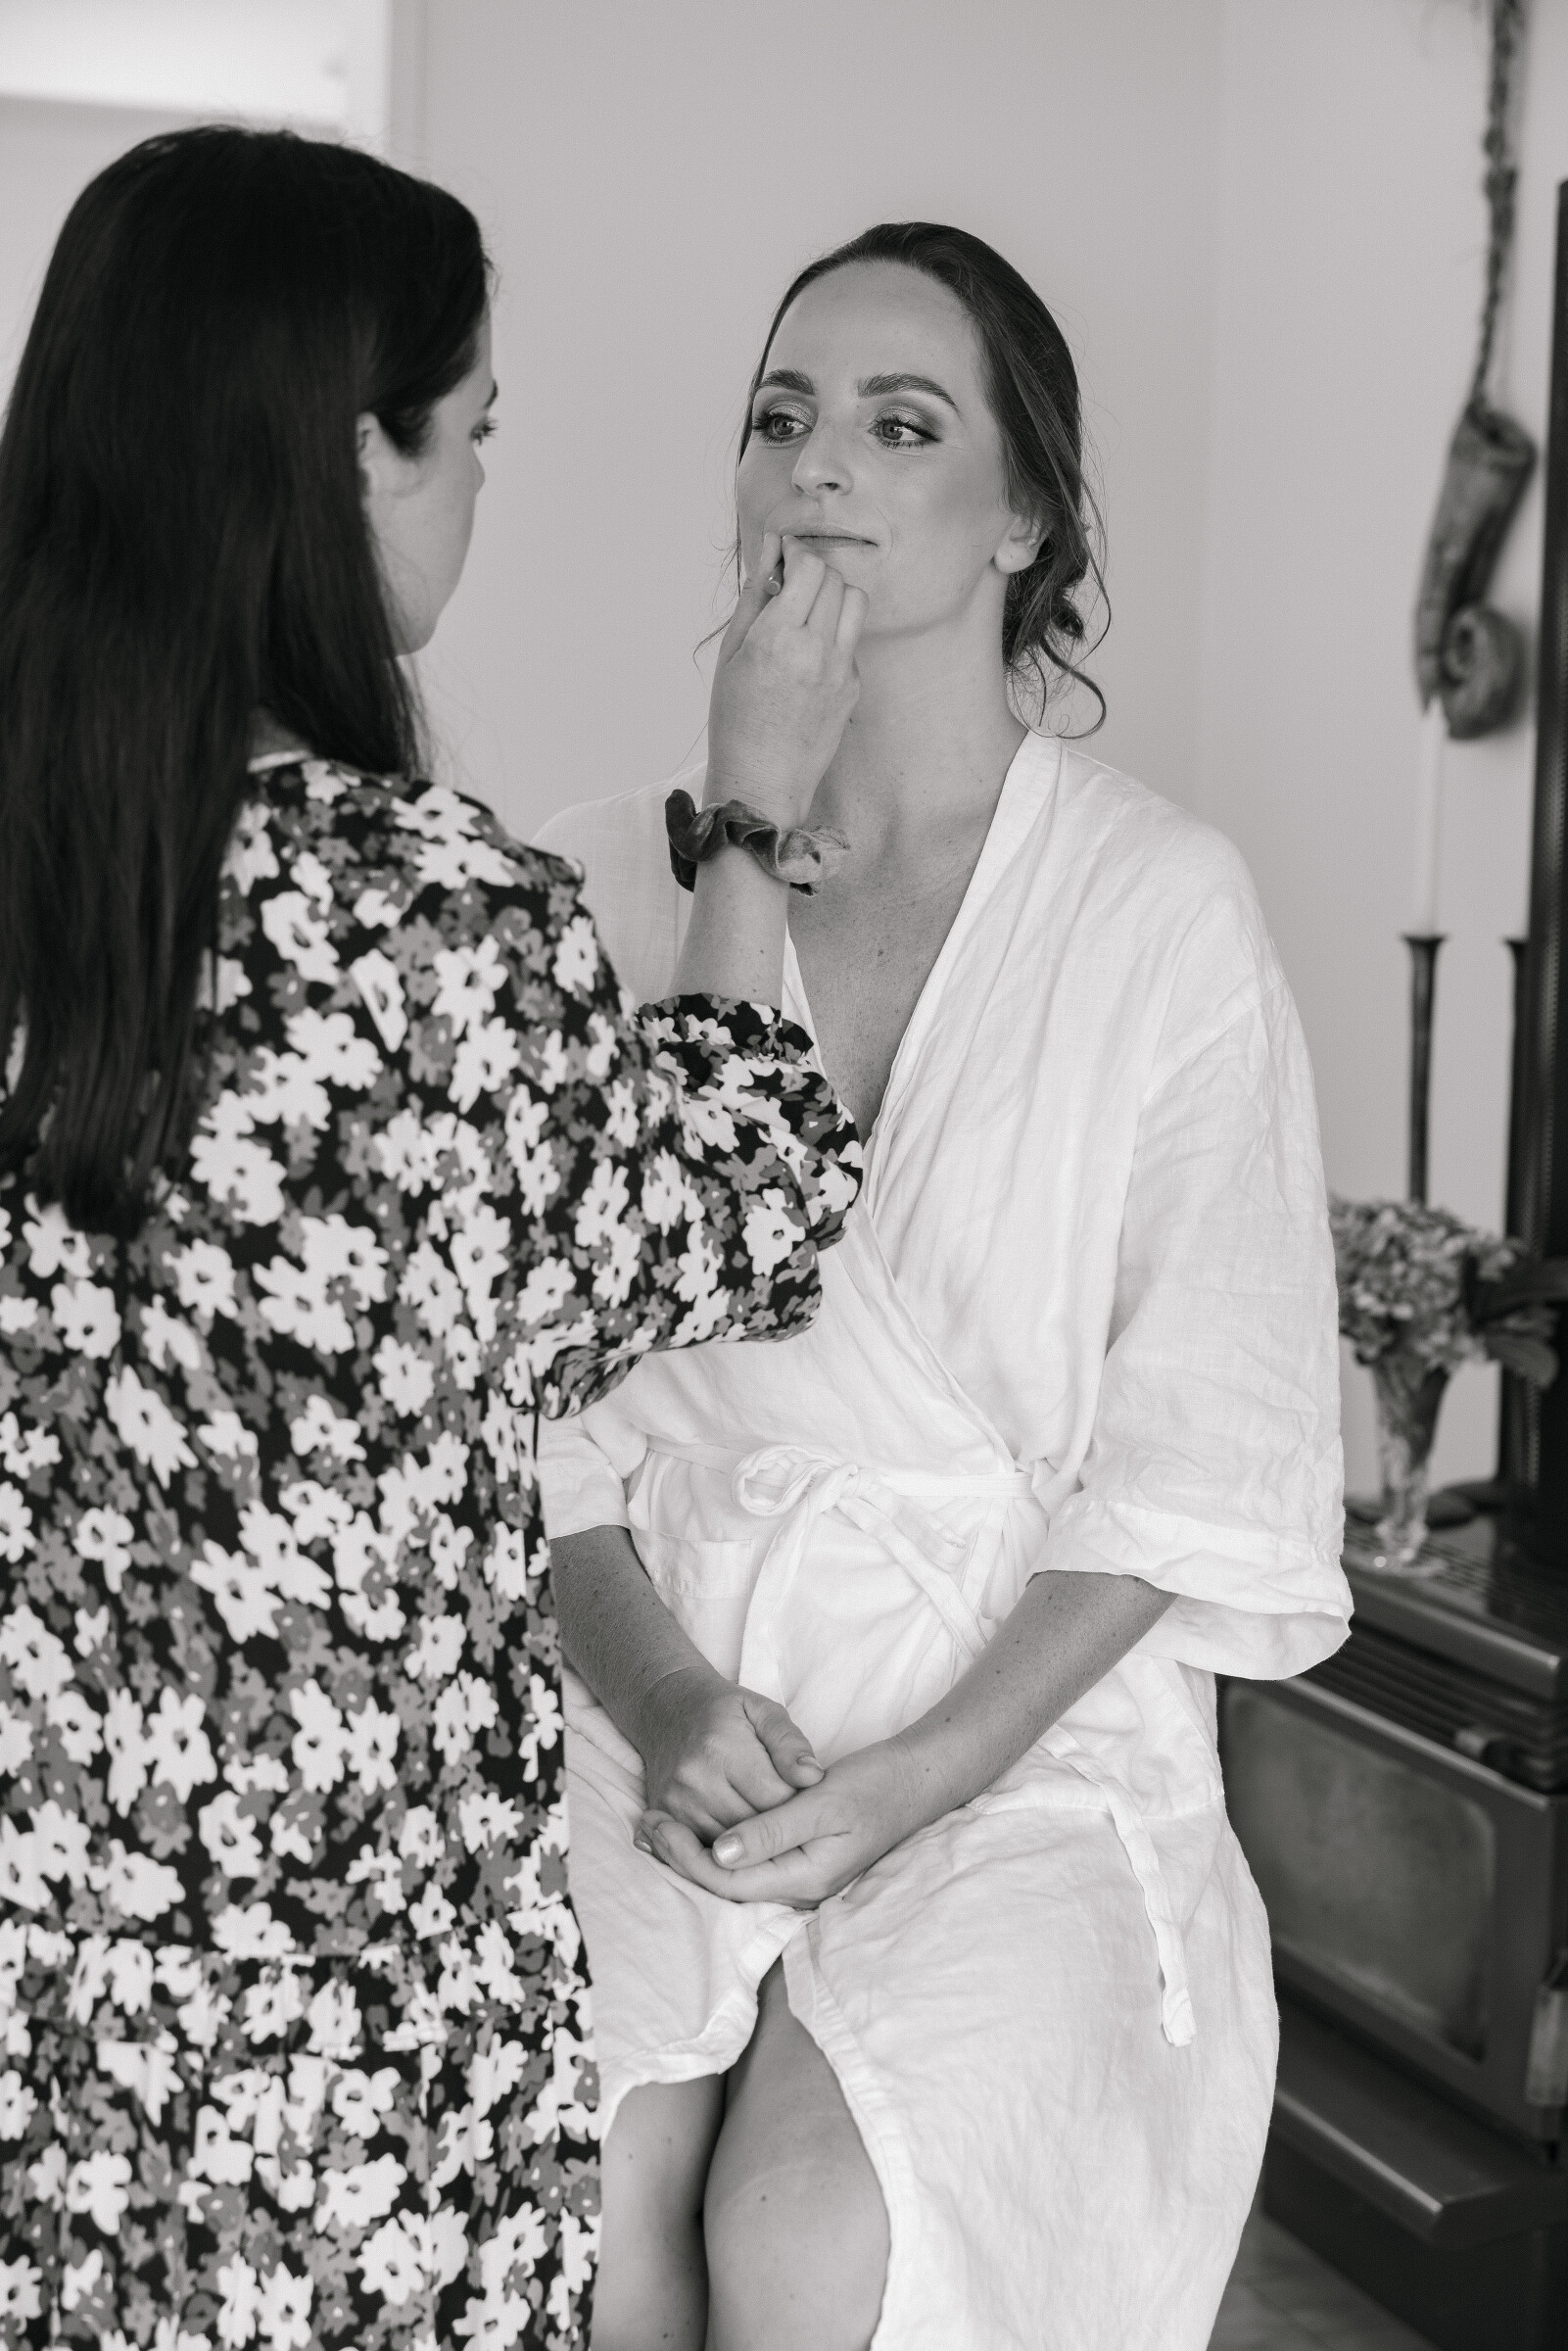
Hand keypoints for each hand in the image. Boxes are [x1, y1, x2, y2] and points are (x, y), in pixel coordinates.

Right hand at [633, 1664, 823, 1841]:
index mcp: (722, 1748)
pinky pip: (709, 1849)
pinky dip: (730, 1846)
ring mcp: (677, 1803)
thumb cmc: (722, 1710)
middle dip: (780, 1826)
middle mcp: (695, 1780)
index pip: (777, 1798)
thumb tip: (813, 1778)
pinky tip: (744, 1833)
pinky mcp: (666, 1819)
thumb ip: (790, 1743)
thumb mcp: (762, 1710)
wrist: (663, 1710)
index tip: (809, 1798)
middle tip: (795, 1817)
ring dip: (756, 1842)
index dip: (801, 1803)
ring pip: (733, 1846)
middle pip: (755, 1827)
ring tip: (771, 1825)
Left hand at [636, 1738, 921, 1908]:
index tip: (656, 1825)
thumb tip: (720, 1853)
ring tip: (653, 1827)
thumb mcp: (822, 1801)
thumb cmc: (873, 1786)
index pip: (729, 1881)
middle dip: (680, 1858)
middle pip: (725, 1886)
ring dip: (691, 1853)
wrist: (914, 1783)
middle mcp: (800, 1889)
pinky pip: (747, 1865)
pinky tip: (692, 1829)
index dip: (686, 1857)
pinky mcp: (799, 1862)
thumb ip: (772, 1830)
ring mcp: (800, 1878)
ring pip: (733, 1877)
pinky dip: (714, 1847)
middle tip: (644, 1825)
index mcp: (806, 1878)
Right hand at [706, 532, 867, 827]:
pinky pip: (852, 640)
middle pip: (835, 579)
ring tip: (808, 614)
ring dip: (834, 597)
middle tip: (792, 584)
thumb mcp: (731, 655)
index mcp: (778, 638)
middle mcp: (815, 650)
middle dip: (813, 572)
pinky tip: (810, 658)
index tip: (784, 557)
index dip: (797, 553)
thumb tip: (768, 556)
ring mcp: (841, 670)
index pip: (809, 567)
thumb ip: (752, 601)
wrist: (762, 782)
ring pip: (855, 602)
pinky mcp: (853, 687)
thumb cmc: (735, 721)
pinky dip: (834, 635)